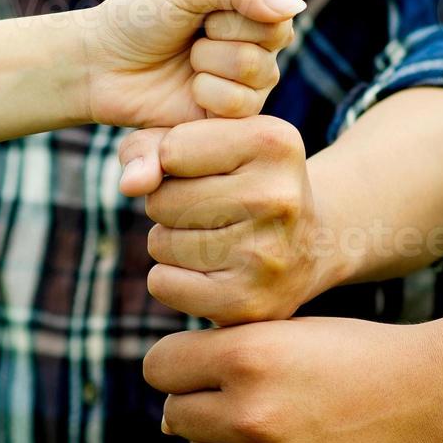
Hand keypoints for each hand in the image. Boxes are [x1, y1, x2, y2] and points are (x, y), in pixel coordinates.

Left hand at [78, 0, 305, 129]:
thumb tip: (293, 6)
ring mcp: (252, 73)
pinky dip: (208, 93)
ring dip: (211, 62)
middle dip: (224, 28)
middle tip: (192, 30)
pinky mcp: (237, 113)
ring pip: (261, 69)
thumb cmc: (140, 18)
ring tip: (187, 59)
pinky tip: (188, 87)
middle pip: (279, 29)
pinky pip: (244, 103)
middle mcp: (260, 32)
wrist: (100, 67)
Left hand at [119, 116, 342, 324]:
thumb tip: (130, 184)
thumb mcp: (209, 140)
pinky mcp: (248, 302)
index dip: (172, 163)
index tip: (207, 169)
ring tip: (216, 240)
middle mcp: (278, 198)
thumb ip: (152, 143)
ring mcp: (267, 255)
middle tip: (213, 211)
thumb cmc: (241, 182)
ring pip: (160, 243)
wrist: (312, 245)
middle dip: (170, 206)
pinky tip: (208, 272)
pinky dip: (172, 279)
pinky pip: (162, 283)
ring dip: (173, 242)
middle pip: (161, 201)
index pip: (171, 151)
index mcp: (273, 143)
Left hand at [142, 282, 442, 442]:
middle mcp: (250, 416)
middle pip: (176, 414)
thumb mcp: (287, 333)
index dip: (180, 364)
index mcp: (246, 356)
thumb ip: (220, 355)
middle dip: (204, 404)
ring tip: (281, 429)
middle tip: (254, 399)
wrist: (432, 403)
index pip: (160, 367)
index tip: (205, 366)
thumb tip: (165, 414)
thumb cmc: (352, 357)